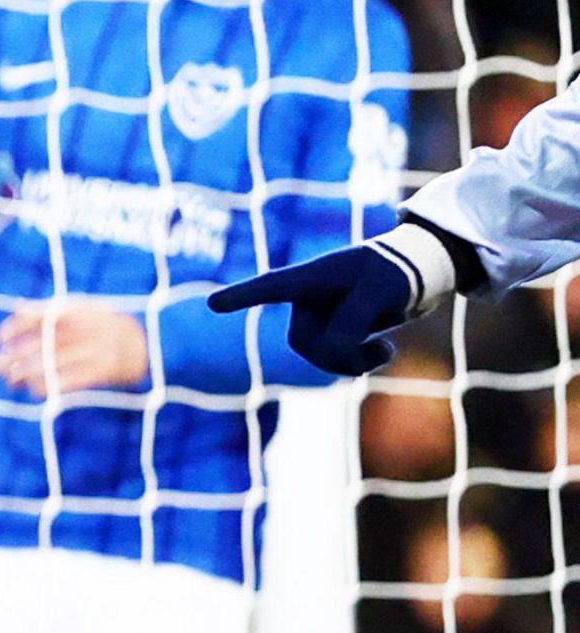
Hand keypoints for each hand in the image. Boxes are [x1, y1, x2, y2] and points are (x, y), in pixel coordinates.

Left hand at [0, 301, 151, 397]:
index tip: (0, 338)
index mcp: (78, 309)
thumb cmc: (108, 327)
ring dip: (22, 376)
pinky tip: (34, 389)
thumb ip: (54, 310)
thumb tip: (18, 309)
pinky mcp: (102, 371)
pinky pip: (62, 382)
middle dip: (11, 357)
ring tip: (13, 381)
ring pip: (45, 366)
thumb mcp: (86, 309)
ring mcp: (94, 349)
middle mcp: (84, 327)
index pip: (36, 315)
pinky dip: (43, 387)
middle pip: (36, 344)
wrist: (153, 344)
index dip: (14, 327)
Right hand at [206, 242, 415, 376]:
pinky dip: (358, 362)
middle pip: (303, 340)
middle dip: (338, 353)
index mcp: (312, 277)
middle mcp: (307, 298)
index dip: (242, 297)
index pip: (270, 288)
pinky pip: (333, 359)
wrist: (419, 273)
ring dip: (351, 361)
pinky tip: (385, 351)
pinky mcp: (333, 331)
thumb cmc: (397, 270)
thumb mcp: (381, 290)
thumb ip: (353, 320)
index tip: (213, 304)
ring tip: (387, 352)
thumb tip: (332, 352)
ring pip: (318, 355)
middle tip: (382, 351)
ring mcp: (319, 316)